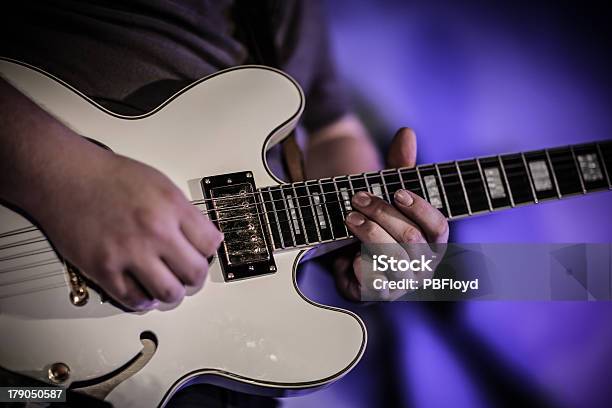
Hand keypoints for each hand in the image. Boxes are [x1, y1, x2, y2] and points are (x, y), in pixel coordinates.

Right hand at [35, 145, 222, 310]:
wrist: (66, 176)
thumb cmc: (110, 177)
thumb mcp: (161, 185)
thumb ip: (183, 213)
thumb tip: (202, 237)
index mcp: (172, 207)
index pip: (211, 244)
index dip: (208, 251)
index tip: (202, 254)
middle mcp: (154, 231)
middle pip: (195, 273)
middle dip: (195, 277)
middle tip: (188, 276)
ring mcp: (129, 252)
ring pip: (169, 293)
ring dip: (172, 293)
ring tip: (167, 286)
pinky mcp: (103, 268)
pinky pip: (134, 299)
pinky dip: (143, 300)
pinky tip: (143, 291)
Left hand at [333, 128, 448, 299]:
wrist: (344, 247)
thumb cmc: (374, 216)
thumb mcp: (385, 188)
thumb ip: (399, 165)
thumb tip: (406, 132)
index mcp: (433, 240)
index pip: (439, 227)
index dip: (419, 208)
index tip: (397, 191)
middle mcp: (423, 264)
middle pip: (411, 240)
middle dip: (383, 215)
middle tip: (358, 198)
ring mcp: (403, 283)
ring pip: (394, 261)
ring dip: (370, 236)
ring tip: (350, 218)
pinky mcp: (379, 296)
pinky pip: (375, 286)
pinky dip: (362, 268)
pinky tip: (350, 255)